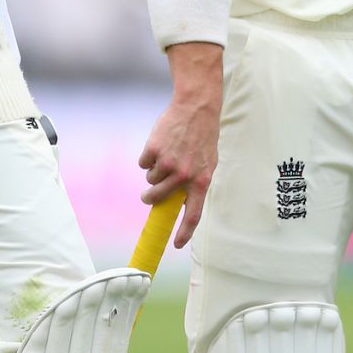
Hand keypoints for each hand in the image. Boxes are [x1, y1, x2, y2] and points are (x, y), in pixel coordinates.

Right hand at [138, 55, 222, 247]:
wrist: (196, 108)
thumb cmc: (203, 137)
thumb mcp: (208, 163)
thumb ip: (197, 183)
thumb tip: (181, 203)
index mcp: (201, 181)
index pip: (193, 215)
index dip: (184, 232)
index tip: (175, 245)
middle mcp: (184, 176)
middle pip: (157, 198)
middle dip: (149, 198)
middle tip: (147, 196)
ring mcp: (167, 163)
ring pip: (150, 179)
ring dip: (153, 171)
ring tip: (165, 155)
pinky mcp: (154, 150)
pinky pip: (143, 163)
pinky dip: (148, 157)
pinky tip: (160, 144)